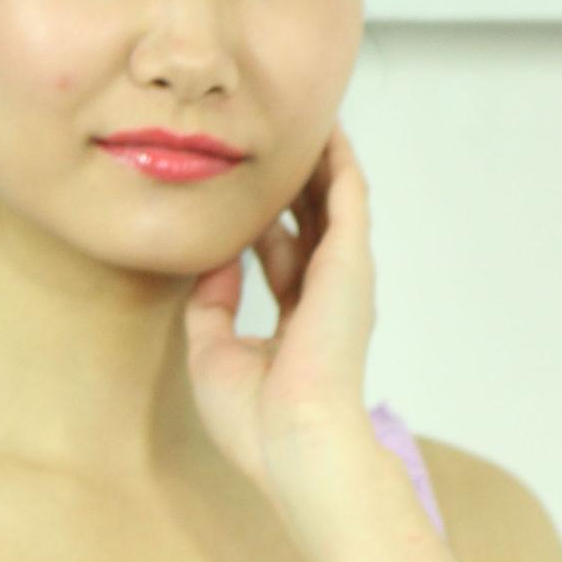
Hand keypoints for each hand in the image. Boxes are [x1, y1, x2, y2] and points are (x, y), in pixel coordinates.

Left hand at [179, 116, 375, 498]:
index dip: (263, 225)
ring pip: (332, 202)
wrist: (295, 441)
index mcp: (297, 324)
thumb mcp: (212, 353)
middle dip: (293, 184)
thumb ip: (211, 304)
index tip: (242, 193)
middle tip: (272, 141)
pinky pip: (348, 195)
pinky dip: (338, 161)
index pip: (281, 260)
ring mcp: (343, 278)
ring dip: (318, 163)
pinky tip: (324, 129)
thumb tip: (210, 261)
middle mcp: (325, 297)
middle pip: (310, 223)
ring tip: (301, 120)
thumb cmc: (255, 419)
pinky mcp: (351, 262)